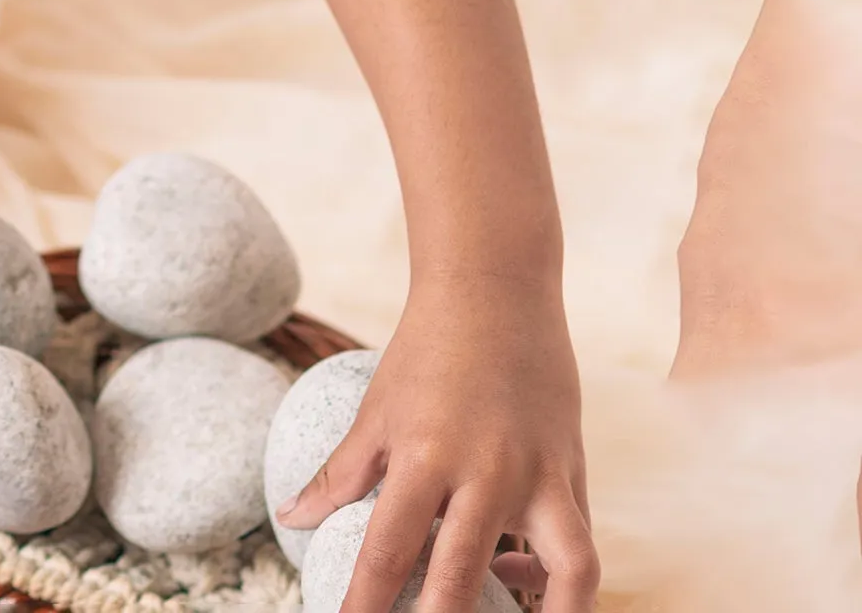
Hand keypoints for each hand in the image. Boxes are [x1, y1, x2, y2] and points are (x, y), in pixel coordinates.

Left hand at [278, 272, 599, 611]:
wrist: (494, 289)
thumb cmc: (425, 349)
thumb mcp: (377, 408)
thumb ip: (341, 471)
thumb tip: (291, 517)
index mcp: (422, 455)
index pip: (386, 551)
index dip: (366, 603)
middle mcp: (485, 471)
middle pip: (462, 575)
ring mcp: (539, 474)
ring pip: (564, 570)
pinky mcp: (574, 471)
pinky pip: (579, 546)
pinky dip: (557, 580)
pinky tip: (519, 577)